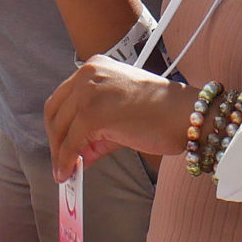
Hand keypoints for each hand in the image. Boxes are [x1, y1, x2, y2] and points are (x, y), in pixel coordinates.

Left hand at [46, 56, 194, 178]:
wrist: (186, 115)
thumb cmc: (161, 113)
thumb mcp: (119, 113)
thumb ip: (95, 130)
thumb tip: (75, 154)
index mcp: (94, 67)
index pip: (62, 98)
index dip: (58, 125)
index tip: (60, 144)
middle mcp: (87, 74)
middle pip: (55, 112)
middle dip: (55, 141)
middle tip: (60, 163)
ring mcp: (89, 92)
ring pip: (61, 129)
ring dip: (60, 155)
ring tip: (64, 173)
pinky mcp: (93, 113)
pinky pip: (72, 143)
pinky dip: (66, 161)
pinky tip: (70, 173)